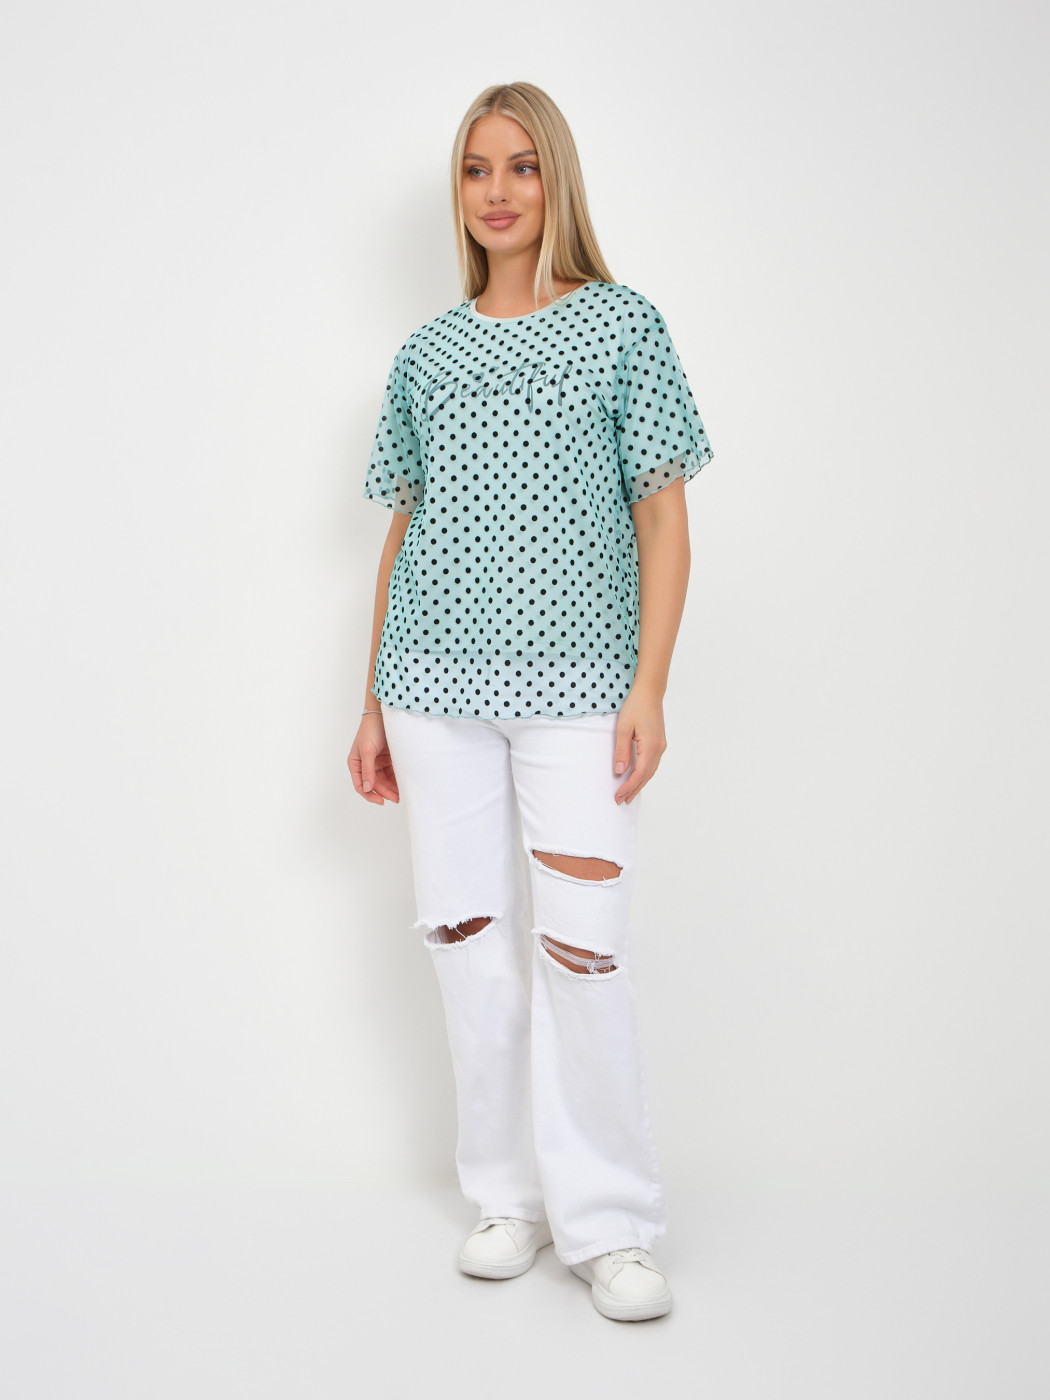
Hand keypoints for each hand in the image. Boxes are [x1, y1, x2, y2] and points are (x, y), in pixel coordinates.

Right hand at [348, 715, 399, 805]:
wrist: (383, 714)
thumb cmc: (370, 730)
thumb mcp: (368, 751)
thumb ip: (368, 770)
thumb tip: (367, 788)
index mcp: (355, 764)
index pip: (360, 785)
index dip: (370, 795)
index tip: (381, 801)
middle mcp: (365, 765)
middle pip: (375, 785)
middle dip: (385, 792)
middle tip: (397, 798)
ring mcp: (377, 763)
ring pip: (384, 781)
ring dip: (392, 788)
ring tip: (402, 794)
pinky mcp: (387, 759)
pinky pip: (392, 773)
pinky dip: (396, 779)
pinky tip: (403, 784)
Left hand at [612, 688, 666, 803]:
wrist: (649, 693)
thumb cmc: (635, 707)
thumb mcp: (623, 728)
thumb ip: (622, 751)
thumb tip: (620, 771)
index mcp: (650, 746)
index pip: (639, 773)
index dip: (629, 786)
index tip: (618, 795)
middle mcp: (658, 749)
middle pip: (647, 776)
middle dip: (634, 789)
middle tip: (621, 801)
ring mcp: (661, 746)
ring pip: (651, 771)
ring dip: (640, 783)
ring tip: (629, 794)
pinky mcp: (659, 743)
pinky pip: (652, 764)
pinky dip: (645, 774)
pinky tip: (638, 778)